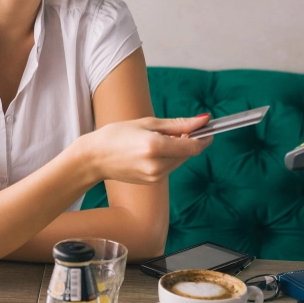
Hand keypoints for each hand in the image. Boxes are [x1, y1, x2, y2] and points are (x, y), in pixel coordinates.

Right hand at [85, 114, 211, 185]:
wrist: (94, 158)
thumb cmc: (117, 134)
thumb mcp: (148, 123)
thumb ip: (178, 124)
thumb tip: (203, 120)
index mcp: (155, 147)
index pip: (192, 146)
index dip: (204, 137)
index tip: (209, 127)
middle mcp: (157, 165)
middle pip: (188, 153)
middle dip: (190, 140)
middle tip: (180, 127)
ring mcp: (155, 176)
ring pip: (180, 160)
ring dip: (179, 148)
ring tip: (159, 137)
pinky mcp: (152, 182)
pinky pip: (170, 167)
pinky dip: (169, 157)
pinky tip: (153, 149)